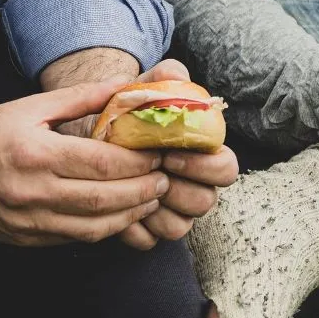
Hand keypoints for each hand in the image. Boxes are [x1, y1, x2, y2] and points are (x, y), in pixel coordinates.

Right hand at [0, 80, 166, 245]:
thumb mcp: (32, 106)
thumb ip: (82, 97)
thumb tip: (125, 85)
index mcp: (37, 154)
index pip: (103, 164)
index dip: (139, 162)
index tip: (160, 154)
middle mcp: (33, 191)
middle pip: (105, 198)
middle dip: (144, 190)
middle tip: (165, 179)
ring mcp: (29, 220)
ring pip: (95, 226)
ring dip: (131, 214)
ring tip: (152, 198)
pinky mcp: (27, 239)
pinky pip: (77, 238)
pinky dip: (107, 228)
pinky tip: (123, 213)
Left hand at [112, 60, 238, 248]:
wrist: (91, 135)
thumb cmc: (127, 113)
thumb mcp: (144, 90)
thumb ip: (164, 79)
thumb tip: (177, 75)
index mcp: (204, 156)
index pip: (227, 169)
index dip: (204, 166)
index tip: (171, 152)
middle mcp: (194, 187)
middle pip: (206, 202)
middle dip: (178, 189)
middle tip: (150, 172)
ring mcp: (173, 212)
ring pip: (180, 227)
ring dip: (156, 210)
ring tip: (131, 188)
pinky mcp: (147, 231)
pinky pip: (149, 241)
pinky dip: (132, 228)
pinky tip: (115, 206)